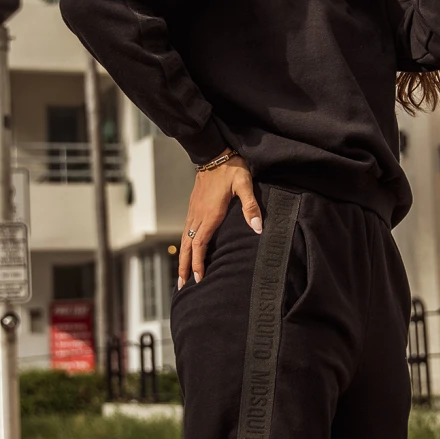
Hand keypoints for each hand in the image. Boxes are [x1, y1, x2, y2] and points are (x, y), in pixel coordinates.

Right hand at [178, 153, 260, 286]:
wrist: (214, 153)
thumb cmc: (231, 169)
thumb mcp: (245, 184)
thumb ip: (251, 206)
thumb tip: (258, 228)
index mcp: (210, 213)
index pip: (200, 244)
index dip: (198, 262)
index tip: (197, 278)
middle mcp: (198, 215)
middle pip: (188, 246)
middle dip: (184, 266)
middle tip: (181, 285)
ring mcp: (194, 211)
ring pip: (185, 239)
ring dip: (182, 258)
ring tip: (181, 274)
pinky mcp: (193, 207)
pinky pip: (186, 230)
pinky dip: (185, 245)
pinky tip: (187, 251)